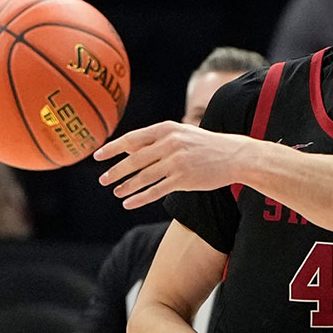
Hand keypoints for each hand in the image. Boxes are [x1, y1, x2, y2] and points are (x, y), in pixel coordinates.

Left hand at [95, 121, 248, 208]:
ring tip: (116, 192)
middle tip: (103, 180)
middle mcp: (170, 144)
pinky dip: (139, 198)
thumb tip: (130, 149)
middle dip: (116, 171)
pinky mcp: (184, 179)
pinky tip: (129, 203)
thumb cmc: (205, 145)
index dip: (113, 148)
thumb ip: (157, 140)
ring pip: (143, 177)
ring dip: (126, 186)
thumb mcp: (182, 134)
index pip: (132, 139)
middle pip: (134, 160)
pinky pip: (156, 191)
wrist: (234, 155)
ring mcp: (177, 162)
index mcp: (167, 129)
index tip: (98, 156)